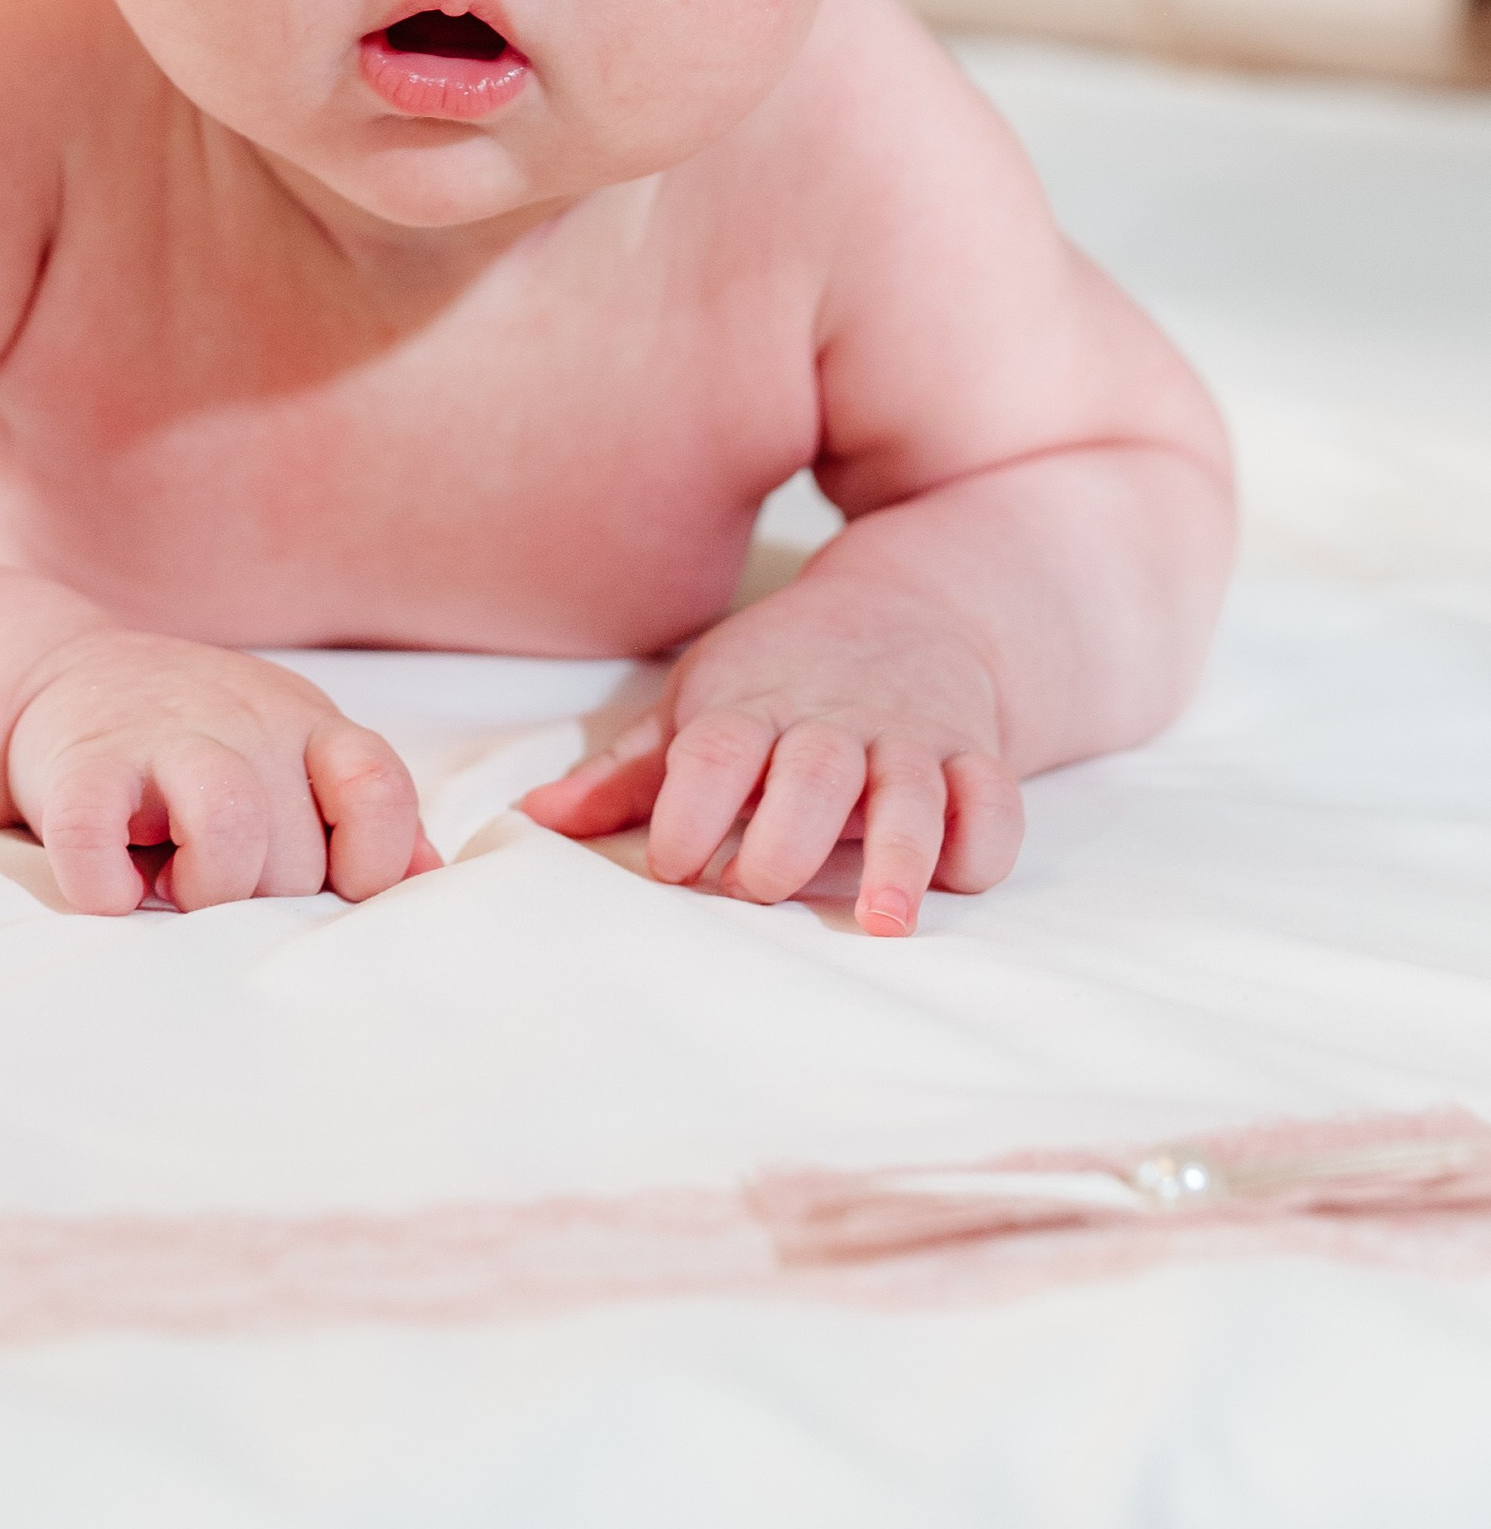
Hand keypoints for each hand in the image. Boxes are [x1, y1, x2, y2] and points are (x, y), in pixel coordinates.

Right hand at [7, 625, 437, 912]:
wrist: (62, 672)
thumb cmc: (196, 737)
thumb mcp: (292, 751)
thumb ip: (358, 810)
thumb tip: (424, 874)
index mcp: (306, 723)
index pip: (377, 790)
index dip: (368, 862)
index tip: (326, 884)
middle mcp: (245, 721)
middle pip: (296, 850)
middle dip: (261, 899)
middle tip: (217, 879)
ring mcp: (162, 736)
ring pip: (227, 828)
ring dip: (207, 888)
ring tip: (175, 887)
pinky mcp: (82, 764)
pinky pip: (97, 841)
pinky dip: (106, 888)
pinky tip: (114, 886)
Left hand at [519, 585, 1023, 939]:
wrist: (909, 606)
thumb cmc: (781, 676)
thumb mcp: (700, 703)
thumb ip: (629, 771)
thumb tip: (536, 816)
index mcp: (753, 707)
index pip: (714, 752)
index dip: (688, 807)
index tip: (669, 862)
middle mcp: (833, 723)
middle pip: (811, 774)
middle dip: (787, 835)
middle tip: (760, 887)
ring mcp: (910, 739)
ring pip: (908, 793)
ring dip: (897, 856)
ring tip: (882, 922)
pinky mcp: (975, 756)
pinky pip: (991, 800)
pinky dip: (981, 838)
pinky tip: (955, 878)